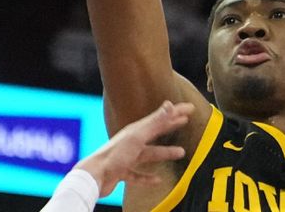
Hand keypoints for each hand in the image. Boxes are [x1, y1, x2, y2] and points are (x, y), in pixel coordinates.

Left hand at [75, 100, 191, 196]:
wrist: (94, 175)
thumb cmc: (115, 154)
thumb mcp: (138, 137)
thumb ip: (155, 122)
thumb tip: (170, 104)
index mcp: (136, 130)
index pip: (160, 118)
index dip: (176, 112)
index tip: (190, 108)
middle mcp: (132, 141)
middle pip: (156, 132)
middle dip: (170, 126)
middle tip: (185, 121)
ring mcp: (127, 157)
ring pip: (150, 154)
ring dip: (165, 153)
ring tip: (181, 152)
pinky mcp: (122, 172)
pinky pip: (138, 174)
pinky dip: (148, 177)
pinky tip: (157, 180)